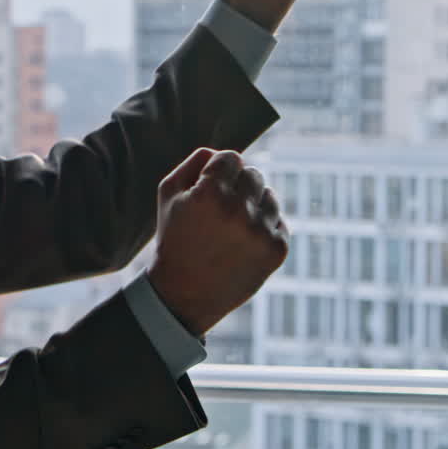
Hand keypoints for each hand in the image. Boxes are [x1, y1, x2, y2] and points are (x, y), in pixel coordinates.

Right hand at [147, 148, 288, 335]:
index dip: (219, 171)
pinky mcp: (277, 249)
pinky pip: (279, 221)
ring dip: (254, 206)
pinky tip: (243, 243)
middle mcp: (238, 210)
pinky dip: (264, 228)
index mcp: (209, 193)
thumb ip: (194, 163)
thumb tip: (222, 154)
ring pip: (270, 196)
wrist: (184, 294)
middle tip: (221, 210)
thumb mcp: (168, 195)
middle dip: (238, 186)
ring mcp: (261, 231)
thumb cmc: (174, 239)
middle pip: (254, 174)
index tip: (210, 188)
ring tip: (232, 228)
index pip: (231, 157)